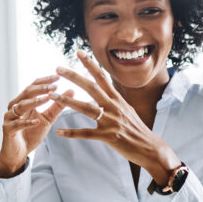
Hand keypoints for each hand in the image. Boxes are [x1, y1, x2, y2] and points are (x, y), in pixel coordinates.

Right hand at [0, 75, 73, 177]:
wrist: (18, 153)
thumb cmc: (31, 134)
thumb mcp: (47, 119)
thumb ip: (57, 106)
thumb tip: (71, 90)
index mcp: (24, 101)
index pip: (33, 86)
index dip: (44, 81)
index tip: (58, 77)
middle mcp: (15, 106)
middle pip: (27, 92)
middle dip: (41, 88)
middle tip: (54, 86)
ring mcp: (10, 117)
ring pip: (21, 106)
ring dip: (35, 101)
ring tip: (48, 98)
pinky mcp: (7, 129)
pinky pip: (17, 124)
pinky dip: (27, 122)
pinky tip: (37, 121)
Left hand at [53, 51, 179, 185]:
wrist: (150, 148)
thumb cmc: (137, 129)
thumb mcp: (127, 109)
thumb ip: (114, 100)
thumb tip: (106, 89)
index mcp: (117, 99)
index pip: (102, 77)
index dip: (90, 64)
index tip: (78, 52)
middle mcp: (113, 107)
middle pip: (91, 87)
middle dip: (74, 77)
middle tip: (58, 68)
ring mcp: (110, 121)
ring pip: (85, 108)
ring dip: (67, 101)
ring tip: (52, 96)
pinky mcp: (108, 136)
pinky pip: (86, 133)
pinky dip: (72, 133)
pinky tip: (59, 132)